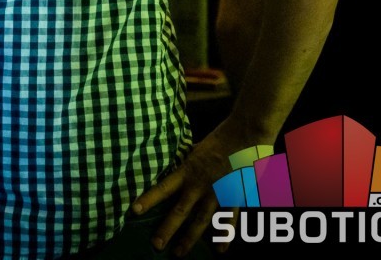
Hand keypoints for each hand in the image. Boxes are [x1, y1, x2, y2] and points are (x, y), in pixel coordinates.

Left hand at [132, 117, 252, 254]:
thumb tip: (174, 164)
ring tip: (178, 253)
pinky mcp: (236, 197)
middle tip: (156, 244)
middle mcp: (199, 185)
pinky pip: (229, 219)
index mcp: (187, 170)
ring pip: (201, 220)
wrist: (246, 133)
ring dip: (189, 238)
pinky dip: (225, 235)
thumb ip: (187, 161)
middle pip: (180, 210)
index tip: (134, 210)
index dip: (148, 199)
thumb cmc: (221, 137)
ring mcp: (218, 193)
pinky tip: (219, 249)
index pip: (163, 187)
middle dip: (167, 229)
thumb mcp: (196, 147)